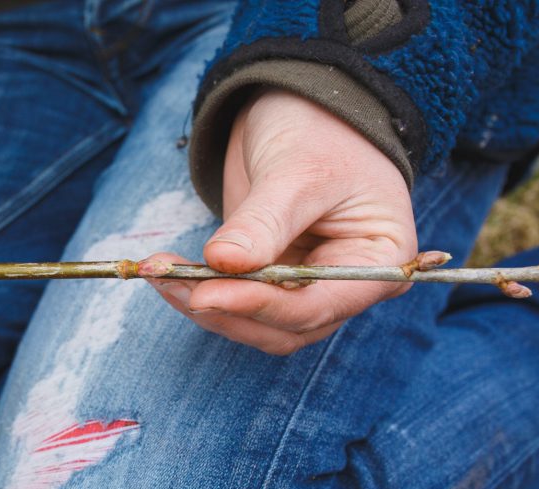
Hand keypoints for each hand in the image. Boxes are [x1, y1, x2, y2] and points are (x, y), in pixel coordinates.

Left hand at [149, 89, 416, 354]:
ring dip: (204, 305)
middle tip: (170, 281)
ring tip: (159, 272)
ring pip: (253, 324)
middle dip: (225, 308)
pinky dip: (199, 291)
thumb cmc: (321, 132)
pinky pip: (233, 303)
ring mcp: (307, 290)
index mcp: (379, 263)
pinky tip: (166, 273)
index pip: (318, 306)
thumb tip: (224, 263)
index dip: (260, 306)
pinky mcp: (270, 283)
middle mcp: (346, 287)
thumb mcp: (297, 171)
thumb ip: (263, 222)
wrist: (303, 110)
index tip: (206, 294)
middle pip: (283, 327)